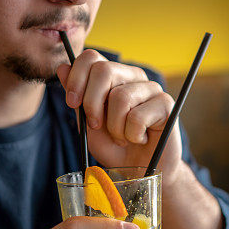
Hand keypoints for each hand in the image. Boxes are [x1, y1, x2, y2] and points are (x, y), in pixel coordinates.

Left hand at [56, 51, 181, 184]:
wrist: (138, 171)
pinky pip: (137, 117)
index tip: (72, 104)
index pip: (92, 58)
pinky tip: (140, 139)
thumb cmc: (113, 146)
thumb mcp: (87, 124)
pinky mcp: (165, 103)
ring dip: (115, 128)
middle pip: (104, 70)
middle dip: (92, 103)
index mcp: (113, 76)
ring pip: (120, 97)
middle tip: (96, 125)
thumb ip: (77, 97)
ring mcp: (151, 88)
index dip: (77, 78)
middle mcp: (133, 76)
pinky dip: (132, 135)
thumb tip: (63, 67)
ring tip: (122, 138)